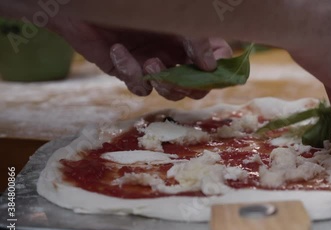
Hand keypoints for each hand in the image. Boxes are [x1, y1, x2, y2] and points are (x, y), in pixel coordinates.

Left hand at [49, 18, 231, 100]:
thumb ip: (195, 38)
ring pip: (169, 92)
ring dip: (164, 83)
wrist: (86, 1)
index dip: (218, 71)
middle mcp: (175, 54)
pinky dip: (130, 72)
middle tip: (180, 77)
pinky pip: (137, 85)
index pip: (216, 63)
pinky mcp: (128, 71)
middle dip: (189, 86)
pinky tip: (118, 50)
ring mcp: (153, 64)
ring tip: (150, 62)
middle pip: (195, 87)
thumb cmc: (135, 1)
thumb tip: (211, 67)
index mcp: (190, 39)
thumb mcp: (173, 13)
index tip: (210, 67)